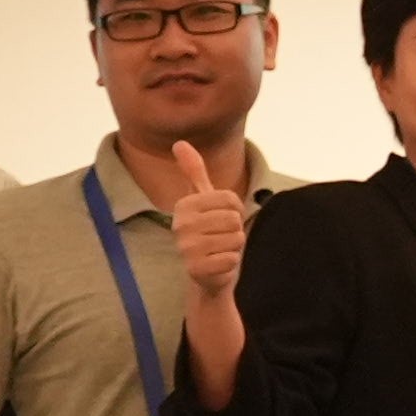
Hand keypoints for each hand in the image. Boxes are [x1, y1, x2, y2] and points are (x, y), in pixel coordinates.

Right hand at [162, 142, 251, 299]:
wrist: (207, 273)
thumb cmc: (209, 232)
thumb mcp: (203, 200)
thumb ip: (194, 172)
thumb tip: (179, 142)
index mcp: (183, 206)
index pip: (230, 199)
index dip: (235, 210)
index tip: (222, 218)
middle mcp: (180, 225)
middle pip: (233, 218)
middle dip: (235, 229)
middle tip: (221, 237)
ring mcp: (186, 249)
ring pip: (235, 237)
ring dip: (234, 246)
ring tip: (220, 249)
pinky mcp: (195, 269)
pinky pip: (232, 259)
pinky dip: (231, 263)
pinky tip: (217, 264)